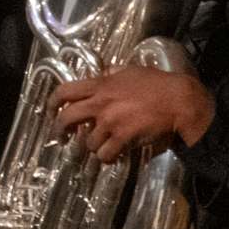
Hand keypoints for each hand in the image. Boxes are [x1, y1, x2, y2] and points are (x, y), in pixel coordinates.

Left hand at [50, 65, 214, 162]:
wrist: (180, 100)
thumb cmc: (158, 84)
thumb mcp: (130, 71)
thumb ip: (111, 74)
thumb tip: (101, 74)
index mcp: (100, 85)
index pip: (65, 91)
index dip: (51, 102)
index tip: (49, 111)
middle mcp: (100, 104)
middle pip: (66, 118)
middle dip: (60, 130)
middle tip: (63, 137)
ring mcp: (110, 122)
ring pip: (88, 141)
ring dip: (93, 146)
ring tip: (103, 145)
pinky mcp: (123, 137)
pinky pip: (105, 154)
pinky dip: (107, 157)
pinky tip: (112, 155)